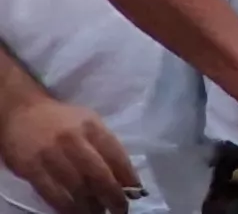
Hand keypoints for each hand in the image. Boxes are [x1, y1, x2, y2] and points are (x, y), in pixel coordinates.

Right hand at [0, 96, 140, 213]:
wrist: (21, 113)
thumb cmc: (62, 121)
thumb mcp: (89, 123)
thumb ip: (106, 146)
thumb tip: (125, 178)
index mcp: (92, 127)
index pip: (116, 156)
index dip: (128, 178)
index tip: (137, 193)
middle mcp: (73, 140)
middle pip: (99, 175)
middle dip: (113, 197)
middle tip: (120, 210)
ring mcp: (51, 155)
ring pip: (77, 188)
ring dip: (91, 206)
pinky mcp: (31, 168)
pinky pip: (53, 194)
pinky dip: (67, 208)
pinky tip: (76, 213)